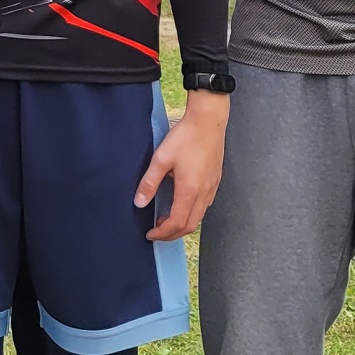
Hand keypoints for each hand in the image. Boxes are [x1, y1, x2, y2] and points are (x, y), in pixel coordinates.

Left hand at [135, 92, 227, 241]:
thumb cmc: (185, 137)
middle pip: (190, 225)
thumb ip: (149, 182)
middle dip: (172, 234)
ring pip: (199, 217)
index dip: (163, 233)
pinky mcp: (215, 180)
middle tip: (156, 232)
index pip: (177, 223)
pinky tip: (181, 204)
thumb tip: (139, 202)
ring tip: (165, 220)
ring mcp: (212, 187)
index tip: (150, 234)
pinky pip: (205, 206)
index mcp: (190, 190)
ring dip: (182, 224)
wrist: (208, 121)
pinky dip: (192, 213)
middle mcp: (204, 193)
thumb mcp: (161, 158)